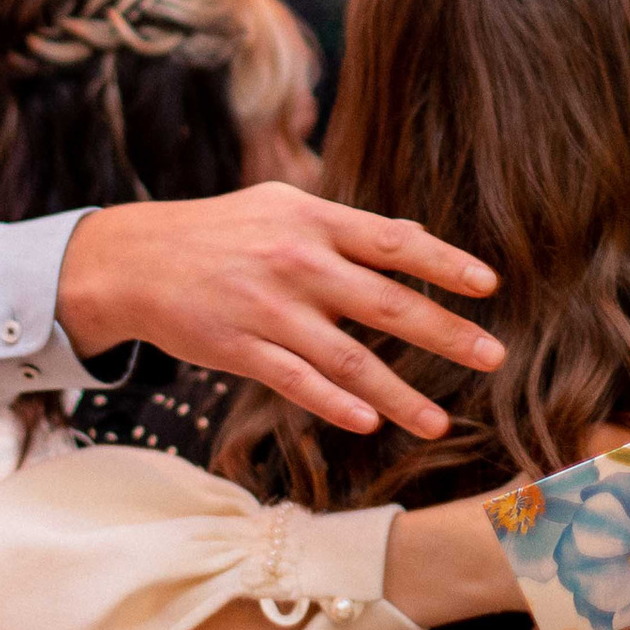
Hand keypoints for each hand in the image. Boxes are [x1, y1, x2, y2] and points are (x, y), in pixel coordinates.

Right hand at [58, 185, 502, 438]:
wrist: (135, 259)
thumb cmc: (223, 231)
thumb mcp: (283, 206)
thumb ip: (347, 227)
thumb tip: (413, 237)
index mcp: (315, 220)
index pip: (394, 241)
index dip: (444, 263)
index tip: (488, 285)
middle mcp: (298, 262)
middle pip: (386, 303)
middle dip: (446, 333)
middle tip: (494, 358)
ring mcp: (269, 309)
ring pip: (348, 358)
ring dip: (400, 394)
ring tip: (440, 423)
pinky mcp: (239, 349)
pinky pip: (297, 382)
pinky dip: (335, 404)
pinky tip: (371, 422)